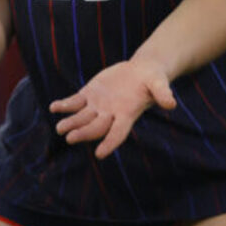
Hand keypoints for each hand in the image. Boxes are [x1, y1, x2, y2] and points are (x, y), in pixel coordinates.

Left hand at [49, 58, 175, 159]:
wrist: (141, 71)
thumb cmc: (153, 79)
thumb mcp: (159, 83)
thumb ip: (163, 93)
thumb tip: (171, 103)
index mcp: (127, 115)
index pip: (118, 133)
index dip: (110, 143)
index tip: (100, 154)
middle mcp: (111, 114)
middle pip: (95, 127)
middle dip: (83, 133)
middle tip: (70, 138)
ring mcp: (98, 105)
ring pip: (82, 117)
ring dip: (71, 122)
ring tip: (59, 128)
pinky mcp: (90, 94)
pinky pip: (75, 102)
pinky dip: (65, 105)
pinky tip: (54, 107)